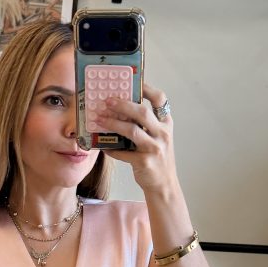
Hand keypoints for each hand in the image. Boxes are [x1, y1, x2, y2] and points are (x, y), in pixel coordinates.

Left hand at [89, 81, 178, 196]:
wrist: (164, 185)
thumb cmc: (157, 158)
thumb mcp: (158, 138)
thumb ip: (146, 124)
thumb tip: (121, 109)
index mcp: (167, 124)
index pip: (161, 99)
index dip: (147, 88)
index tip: (132, 81)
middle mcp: (163, 134)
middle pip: (142, 113)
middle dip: (123, 105)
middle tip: (107, 101)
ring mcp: (155, 148)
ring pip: (132, 131)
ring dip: (113, 123)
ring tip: (100, 119)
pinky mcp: (145, 162)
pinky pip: (123, 152)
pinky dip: (111, 148)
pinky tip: (102, 146)